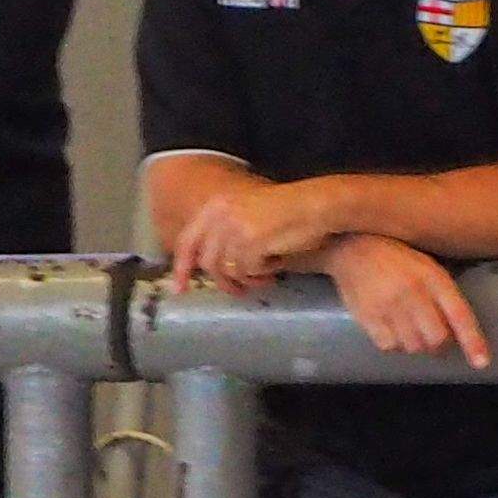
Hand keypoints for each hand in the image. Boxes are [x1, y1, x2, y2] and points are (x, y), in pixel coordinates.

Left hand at [163, 178, 334, 293]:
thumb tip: (208, 266)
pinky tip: (277, 266)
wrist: (319, 205)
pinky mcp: (250, 241)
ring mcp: (234, 227)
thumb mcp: (248, 216)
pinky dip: (261, 273)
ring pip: (227, 270)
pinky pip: (247, 271)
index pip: (187, 241)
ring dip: (247, 279)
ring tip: (267, 277)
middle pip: (207, 263)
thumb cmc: (289, 214)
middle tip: (241, 292)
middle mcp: (220, 214)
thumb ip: (225, 234)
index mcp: (216, 205)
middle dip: (224, 282)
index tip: (179, 290)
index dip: (181, 268)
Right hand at [322, 233, 488, 367]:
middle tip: (433, 338)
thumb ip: (443, 294)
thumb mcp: (427, 266)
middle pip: (436, 338)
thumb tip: (456, 330)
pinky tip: (392, 331)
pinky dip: (395, 345)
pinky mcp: (367, 317)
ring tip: (410, 330)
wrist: (352, 248)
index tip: (482, 363)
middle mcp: (413, 293)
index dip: (472, 341)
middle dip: (439, 344)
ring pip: (413, 346)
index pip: (459, 315)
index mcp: (433, 278)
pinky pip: (389, 346)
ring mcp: (388, 306)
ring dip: (416, 345)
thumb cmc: (396, 257)